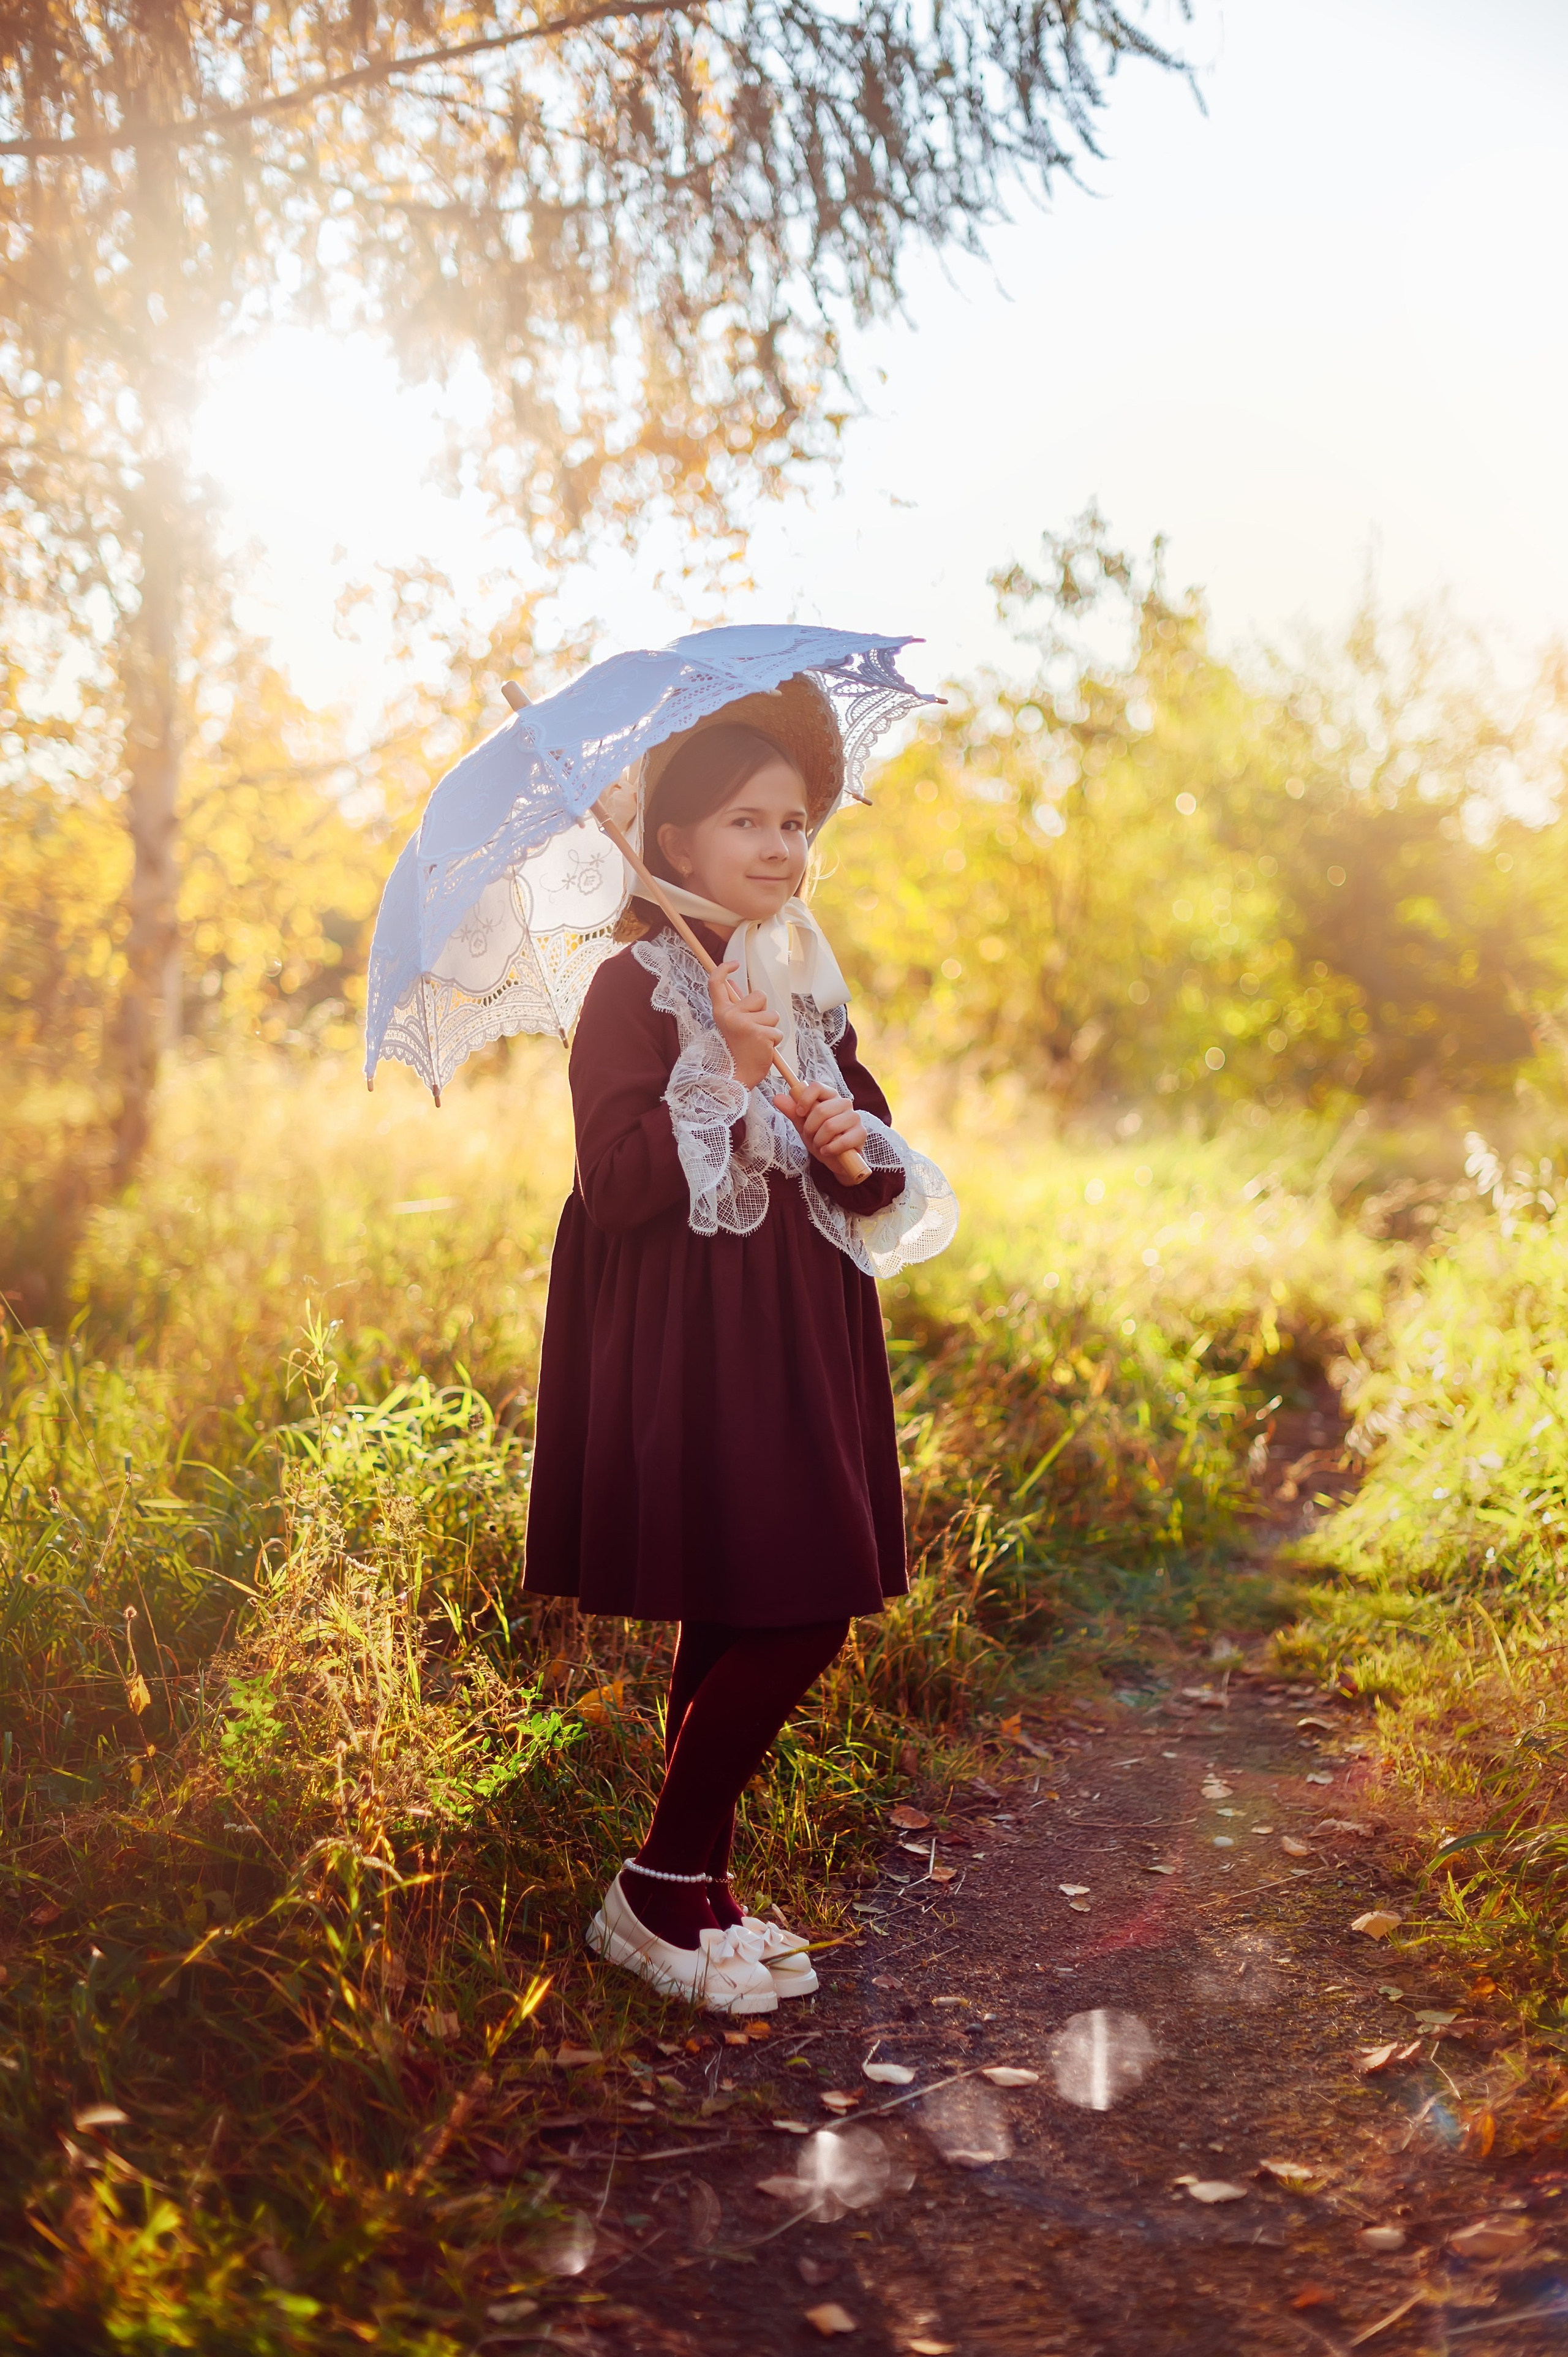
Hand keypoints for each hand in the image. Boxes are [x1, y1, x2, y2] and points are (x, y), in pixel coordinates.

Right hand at [708, 961, 780, 1089]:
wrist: (736, 1079)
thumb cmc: (735, 1053)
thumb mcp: (730, 1027)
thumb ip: (735, 1006)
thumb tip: (734, 983)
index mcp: (721, 1013)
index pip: (716, 983)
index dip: (724, 969)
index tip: (735, 964)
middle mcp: (730, 1015)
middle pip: (759, 996)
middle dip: (763, 1012)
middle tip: (753, 1032)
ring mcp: (745, 1023)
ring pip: (772, 1014)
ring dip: (770, 1029)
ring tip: (758, 1043)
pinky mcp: (761, 1033)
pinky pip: (777, 1031)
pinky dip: (774, 1041)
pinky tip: (763, 1050)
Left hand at [779, 1081, 867, 1172]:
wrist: (835, 1159)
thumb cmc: (820, 1138)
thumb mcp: (803, 1125)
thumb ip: (792, 1111)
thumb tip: (777, 1097)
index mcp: (829, 1096)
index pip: (817, 1087)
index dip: (805, 1099)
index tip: (799, 1113)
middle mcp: (844, 1103)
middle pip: (821, 1110)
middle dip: (810, 1128)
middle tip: (810, 1137)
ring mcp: (855, 1117)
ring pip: (830, 1125)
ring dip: (819, 1140)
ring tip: (820, 1145)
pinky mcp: (861, 1133)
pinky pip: (842, 1140)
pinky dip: (830, 1149)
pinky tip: (827, 1151)